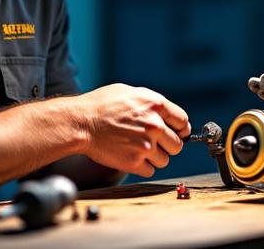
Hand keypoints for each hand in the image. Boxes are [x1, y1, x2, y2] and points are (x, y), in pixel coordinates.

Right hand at [73, 84, 190, 177]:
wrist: (80, 123)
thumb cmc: (101, 105)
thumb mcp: (130, 93)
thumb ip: (152, 103)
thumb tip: (168, 115)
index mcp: (156, 105)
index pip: (183, 122)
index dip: (179, 129)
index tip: (175, 133)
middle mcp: (155, 125)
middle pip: (177, 145)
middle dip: (167, 145)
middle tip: (153, 143)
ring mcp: (145, 146)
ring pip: (164, 160)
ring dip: (154, 157)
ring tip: (137, 148)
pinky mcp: (134, 163)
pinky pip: (150, 170)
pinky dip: (141, 166)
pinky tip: (130, 155)